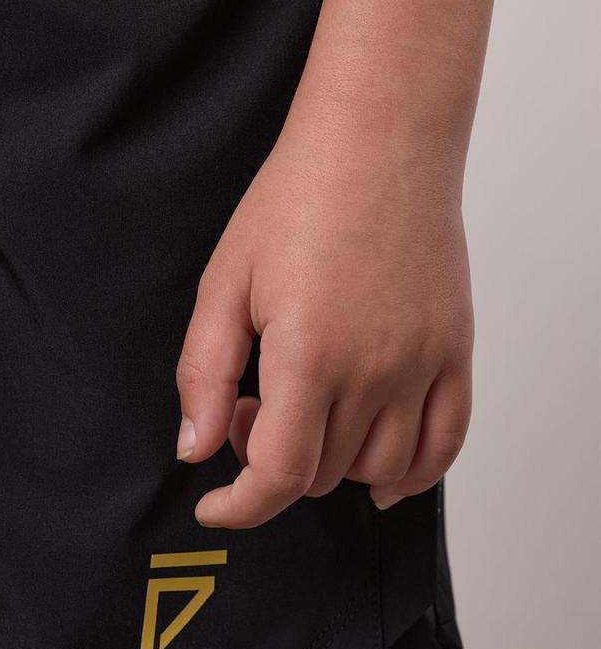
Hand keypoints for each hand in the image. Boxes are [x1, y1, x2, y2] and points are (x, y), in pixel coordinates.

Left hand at [175, 132, 472, 528]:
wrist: (380, 140)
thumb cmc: (297, 201)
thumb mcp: (225, 284)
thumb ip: (205, 376)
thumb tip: (194, 451)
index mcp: (309, 355)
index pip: (279, 475)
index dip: (240, 507)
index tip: (216, 508)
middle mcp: (374, 371)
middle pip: (322, 473)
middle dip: (274, 459)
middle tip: (256, 404)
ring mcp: (422, 364)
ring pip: (378, 470)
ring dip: (334, 465)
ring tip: (312, 409)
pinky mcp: (454, 353)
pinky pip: (445, 445)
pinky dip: (413, 474)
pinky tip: (385, 477)